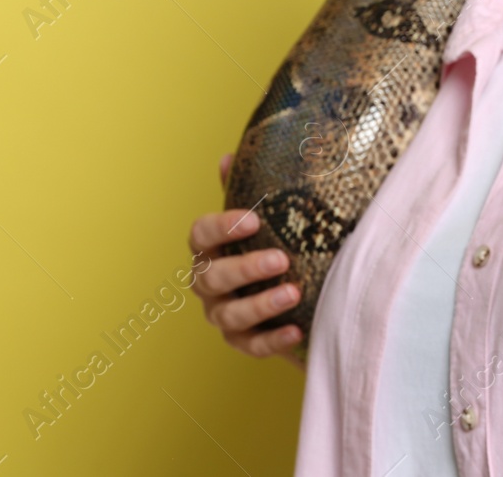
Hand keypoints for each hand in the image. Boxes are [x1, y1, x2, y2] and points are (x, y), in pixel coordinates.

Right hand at [188, 152, 304, 366]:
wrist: (301, 293)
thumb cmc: (277, 245)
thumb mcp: (269, 218)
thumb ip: (247, 190)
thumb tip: (229, 157)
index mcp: (211, 248)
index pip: (200, 235)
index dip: (222, 227)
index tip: (254, 219)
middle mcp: (209, 283)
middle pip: (210, 277)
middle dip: (244, 268)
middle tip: (280, 259)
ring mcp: (223, 315)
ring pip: (229, 315)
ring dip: (260, 304)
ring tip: (294, 293)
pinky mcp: (243, 342)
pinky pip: (251, 346)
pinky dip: (272, 340)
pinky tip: (296, 330)